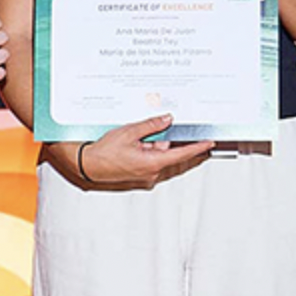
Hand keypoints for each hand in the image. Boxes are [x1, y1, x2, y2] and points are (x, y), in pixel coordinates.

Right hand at [43, 115, 212, 190]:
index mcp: (153, 163)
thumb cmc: (103, 153)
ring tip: (141, 134)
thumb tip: (166, 119)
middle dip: (172, 142)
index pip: (182, 154)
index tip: (209, 143)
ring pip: (160, 157)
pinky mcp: (138, 174)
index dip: (198, 148)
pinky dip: (148, 150)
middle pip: (172, 155)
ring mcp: (145, 175)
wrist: (86, 165)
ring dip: (156, 145)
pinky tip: (138, 141)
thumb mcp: (128, 133)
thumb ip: (150, 126)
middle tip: (176, 131)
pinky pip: (150, 160)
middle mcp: (152, 172)